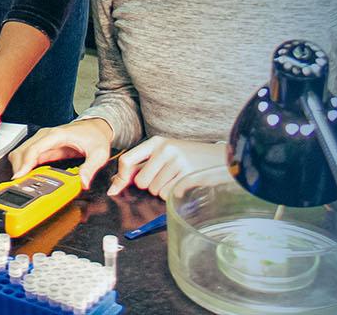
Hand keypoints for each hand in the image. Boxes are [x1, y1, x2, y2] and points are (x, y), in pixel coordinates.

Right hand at [8, 119, 115, 189]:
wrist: (96, 127)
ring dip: (19, 168)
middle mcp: (46, 136)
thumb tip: (83, 182)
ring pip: (20, 154)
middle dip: (18, 168)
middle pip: (22, 151)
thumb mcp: (98, 153)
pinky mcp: (43, 148)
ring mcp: (42, 141)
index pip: (34, 149)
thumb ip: (90, 168)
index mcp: (57, 135)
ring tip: (22, 183)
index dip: (24, 163)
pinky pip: (27, 157)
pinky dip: (24, 168)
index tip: (19, 177)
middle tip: (20, 185)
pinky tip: (28, 178)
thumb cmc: (95, 135)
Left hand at [108, 137, 223, 199]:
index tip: (117, 189)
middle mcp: (165, 149)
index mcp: (156, 142)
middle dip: (150, 185)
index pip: (127, 160)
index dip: (121, 178)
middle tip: (165, 178)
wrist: (221, 158)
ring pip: (154, 190)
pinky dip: (173, 194)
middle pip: (141, 181)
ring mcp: (177, 161)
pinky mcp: (187, 175)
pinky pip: (167, 194)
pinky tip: (184, 184)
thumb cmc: (189, 158)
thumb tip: (114, 186)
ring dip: (163, 190)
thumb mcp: (164, 154)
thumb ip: (141, 166)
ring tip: (177, 179)